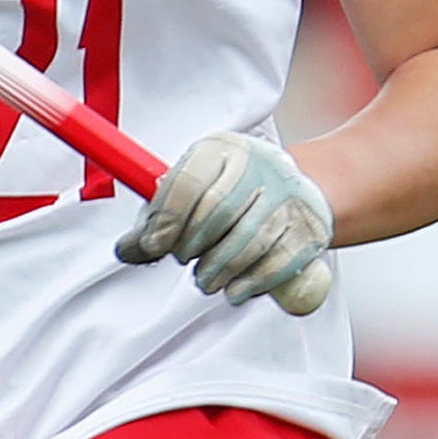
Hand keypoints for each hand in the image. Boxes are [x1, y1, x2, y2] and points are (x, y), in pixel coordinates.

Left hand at [116, 131, 335, 314]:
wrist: (293, 194)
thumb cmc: (227, 196)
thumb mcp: (188, 195)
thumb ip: (156, 222)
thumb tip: (125, 250)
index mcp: (221, 149)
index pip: (189, 181)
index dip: (166, 218)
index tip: (153, 246)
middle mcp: (260, 164)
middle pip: (218, 210)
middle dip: (193, 245)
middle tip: (185, 260)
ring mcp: (291, 195)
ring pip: (250, 240)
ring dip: (220, 269)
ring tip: (207, 280)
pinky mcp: (311, 228)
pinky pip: (280, 261)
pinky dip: (253, 282)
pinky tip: (235, 289)